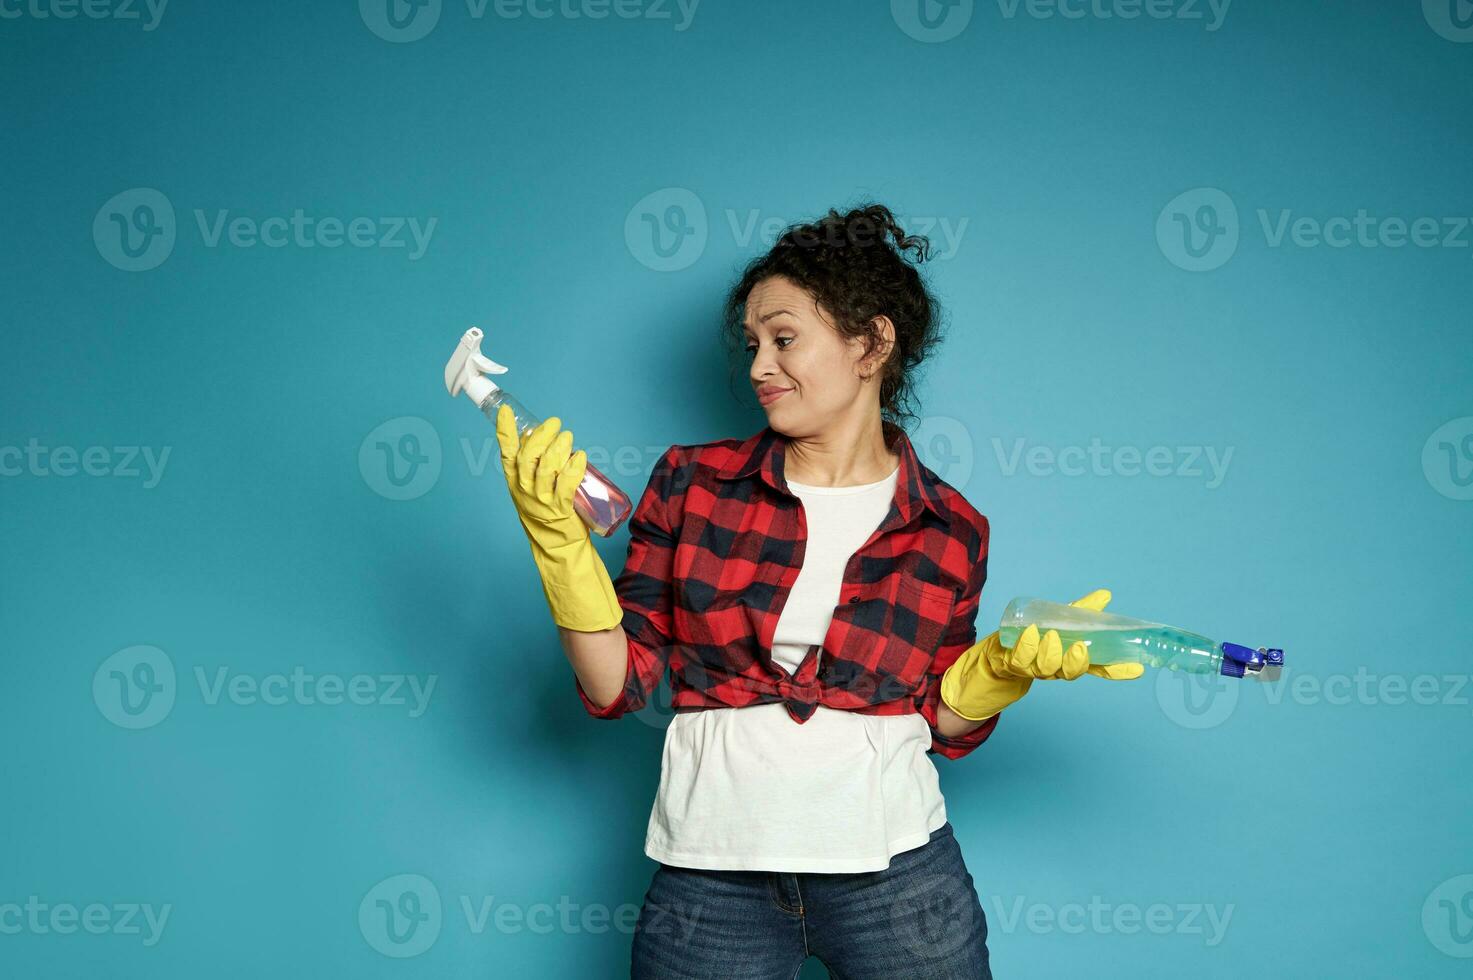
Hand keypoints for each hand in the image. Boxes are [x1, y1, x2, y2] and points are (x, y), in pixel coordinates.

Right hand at [494, 403, 586, 543]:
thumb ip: (529, 463)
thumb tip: (533, 433)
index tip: (506, 412)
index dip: (505, 431)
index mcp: (514, 480)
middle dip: (542, 436)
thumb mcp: (527, 485)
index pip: (506, 453)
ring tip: (568, 437)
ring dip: (559, 448)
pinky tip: (580, 456)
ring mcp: (542, 499)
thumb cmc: (542, 508)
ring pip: (548, 467)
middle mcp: (525, 488)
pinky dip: (574, 467)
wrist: (554, 541)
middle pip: (529, 457)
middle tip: (555, 423)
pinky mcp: (561, 507)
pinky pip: (567, 483)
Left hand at [939, 588, 1143, 721]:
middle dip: (1075, 663)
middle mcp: (1054, 668)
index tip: (1136, 669)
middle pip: (1069, 672)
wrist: (998, 658)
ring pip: (1044, 668)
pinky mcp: (1012, 662)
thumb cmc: (1035, 640)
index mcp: (1070, 661)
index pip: (1098, 669)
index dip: (1116, 670)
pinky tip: (1029, 634)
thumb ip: (1082, 611)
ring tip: (1051, 637)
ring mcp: (1033, 668)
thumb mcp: (1059, 621)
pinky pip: (1020, 659)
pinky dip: (1025, 647)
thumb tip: (1104, 594)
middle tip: (1079, 650)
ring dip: (1049, 654)